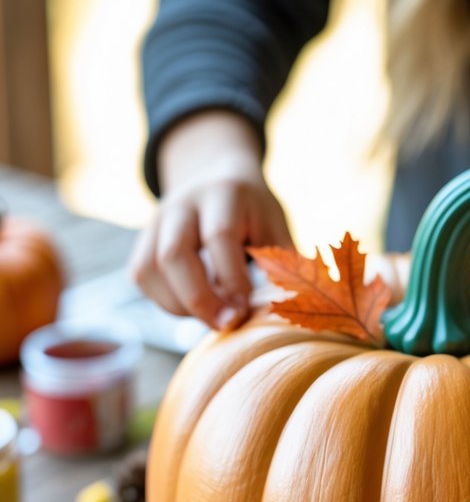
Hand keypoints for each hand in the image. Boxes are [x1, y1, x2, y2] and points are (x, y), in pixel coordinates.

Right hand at [130, 111, 293, 328]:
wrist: (215, 175)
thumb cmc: (253, 212)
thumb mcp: (275, 225)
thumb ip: (282, 262)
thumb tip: (294, 305)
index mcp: (224, 195)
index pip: (220, 237)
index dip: (231, 279)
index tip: (245, 311)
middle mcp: (183, 204)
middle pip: (174, 254)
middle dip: (200, 299)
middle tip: (226, 325)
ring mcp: (156, 221)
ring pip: (149, 269)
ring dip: (180, 305)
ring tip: (212, 318)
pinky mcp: (143, 241)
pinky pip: (142, 277)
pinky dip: (165, 301)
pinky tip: (193, 308)